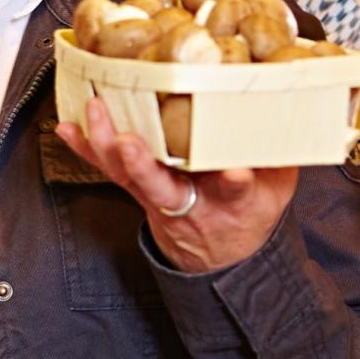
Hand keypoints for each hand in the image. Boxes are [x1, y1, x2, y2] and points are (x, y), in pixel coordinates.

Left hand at [56, 97, 298, 272]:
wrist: (223, 256)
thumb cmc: (249, 213)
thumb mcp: (279, 189)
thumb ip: (280, 152)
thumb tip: (290, 102)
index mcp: (235, 200)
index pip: (237, 190)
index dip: (235, 181)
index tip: (236, 173)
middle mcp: (192, 201)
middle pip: (164, 186)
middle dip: (144, 165)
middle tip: (129, 143)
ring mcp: (160, 198)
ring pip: (130, 176)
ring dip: (107, 146)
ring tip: (95, 114)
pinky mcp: (139, 191)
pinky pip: (109, 171)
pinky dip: (86, 149)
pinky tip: (69, 129)